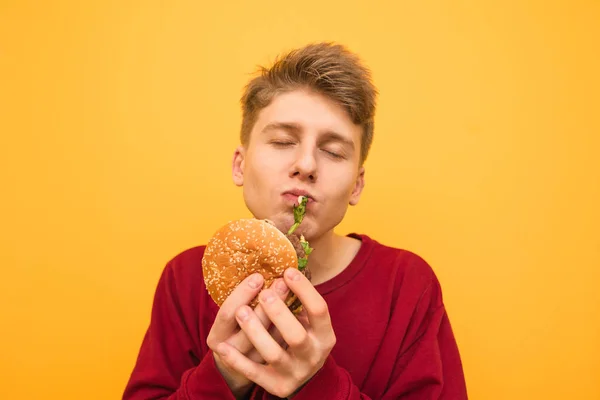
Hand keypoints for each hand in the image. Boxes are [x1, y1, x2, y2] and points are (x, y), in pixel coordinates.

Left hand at [215, 267, 336, 398]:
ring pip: (273, 354)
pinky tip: (222, 347)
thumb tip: (283, 269)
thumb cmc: (300, 336)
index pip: (319, 310)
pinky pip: (253, 373)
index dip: (305, 290)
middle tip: (263, 293)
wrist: (301, 377)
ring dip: (256, 331)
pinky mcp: (276, 385)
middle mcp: (313, 356)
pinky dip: (237, 361)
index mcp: (325, 336)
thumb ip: (298, 302)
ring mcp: (295, 373)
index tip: (287, 271)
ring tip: (241, 311)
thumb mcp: (308, 322)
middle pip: (296, 335)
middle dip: (278, 313)